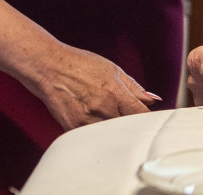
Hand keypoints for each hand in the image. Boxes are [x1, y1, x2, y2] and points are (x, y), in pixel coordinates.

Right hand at [30, 44, 159, 130]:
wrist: (49, 68)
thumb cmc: (81, 65)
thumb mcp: (112, 70)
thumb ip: (134, 87)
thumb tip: (153, 100)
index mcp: (115, 93)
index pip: (141, 114)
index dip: (146, 118)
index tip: (146, 118)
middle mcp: (103, 109)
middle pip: (127, 127)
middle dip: (130, 123)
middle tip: (125, 116)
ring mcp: (87, 121)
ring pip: (110, 135)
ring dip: (113, 129)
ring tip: (106, 115)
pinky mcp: (73, 129)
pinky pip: (91, 137)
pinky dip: (96, 132)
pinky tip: (93, 120)